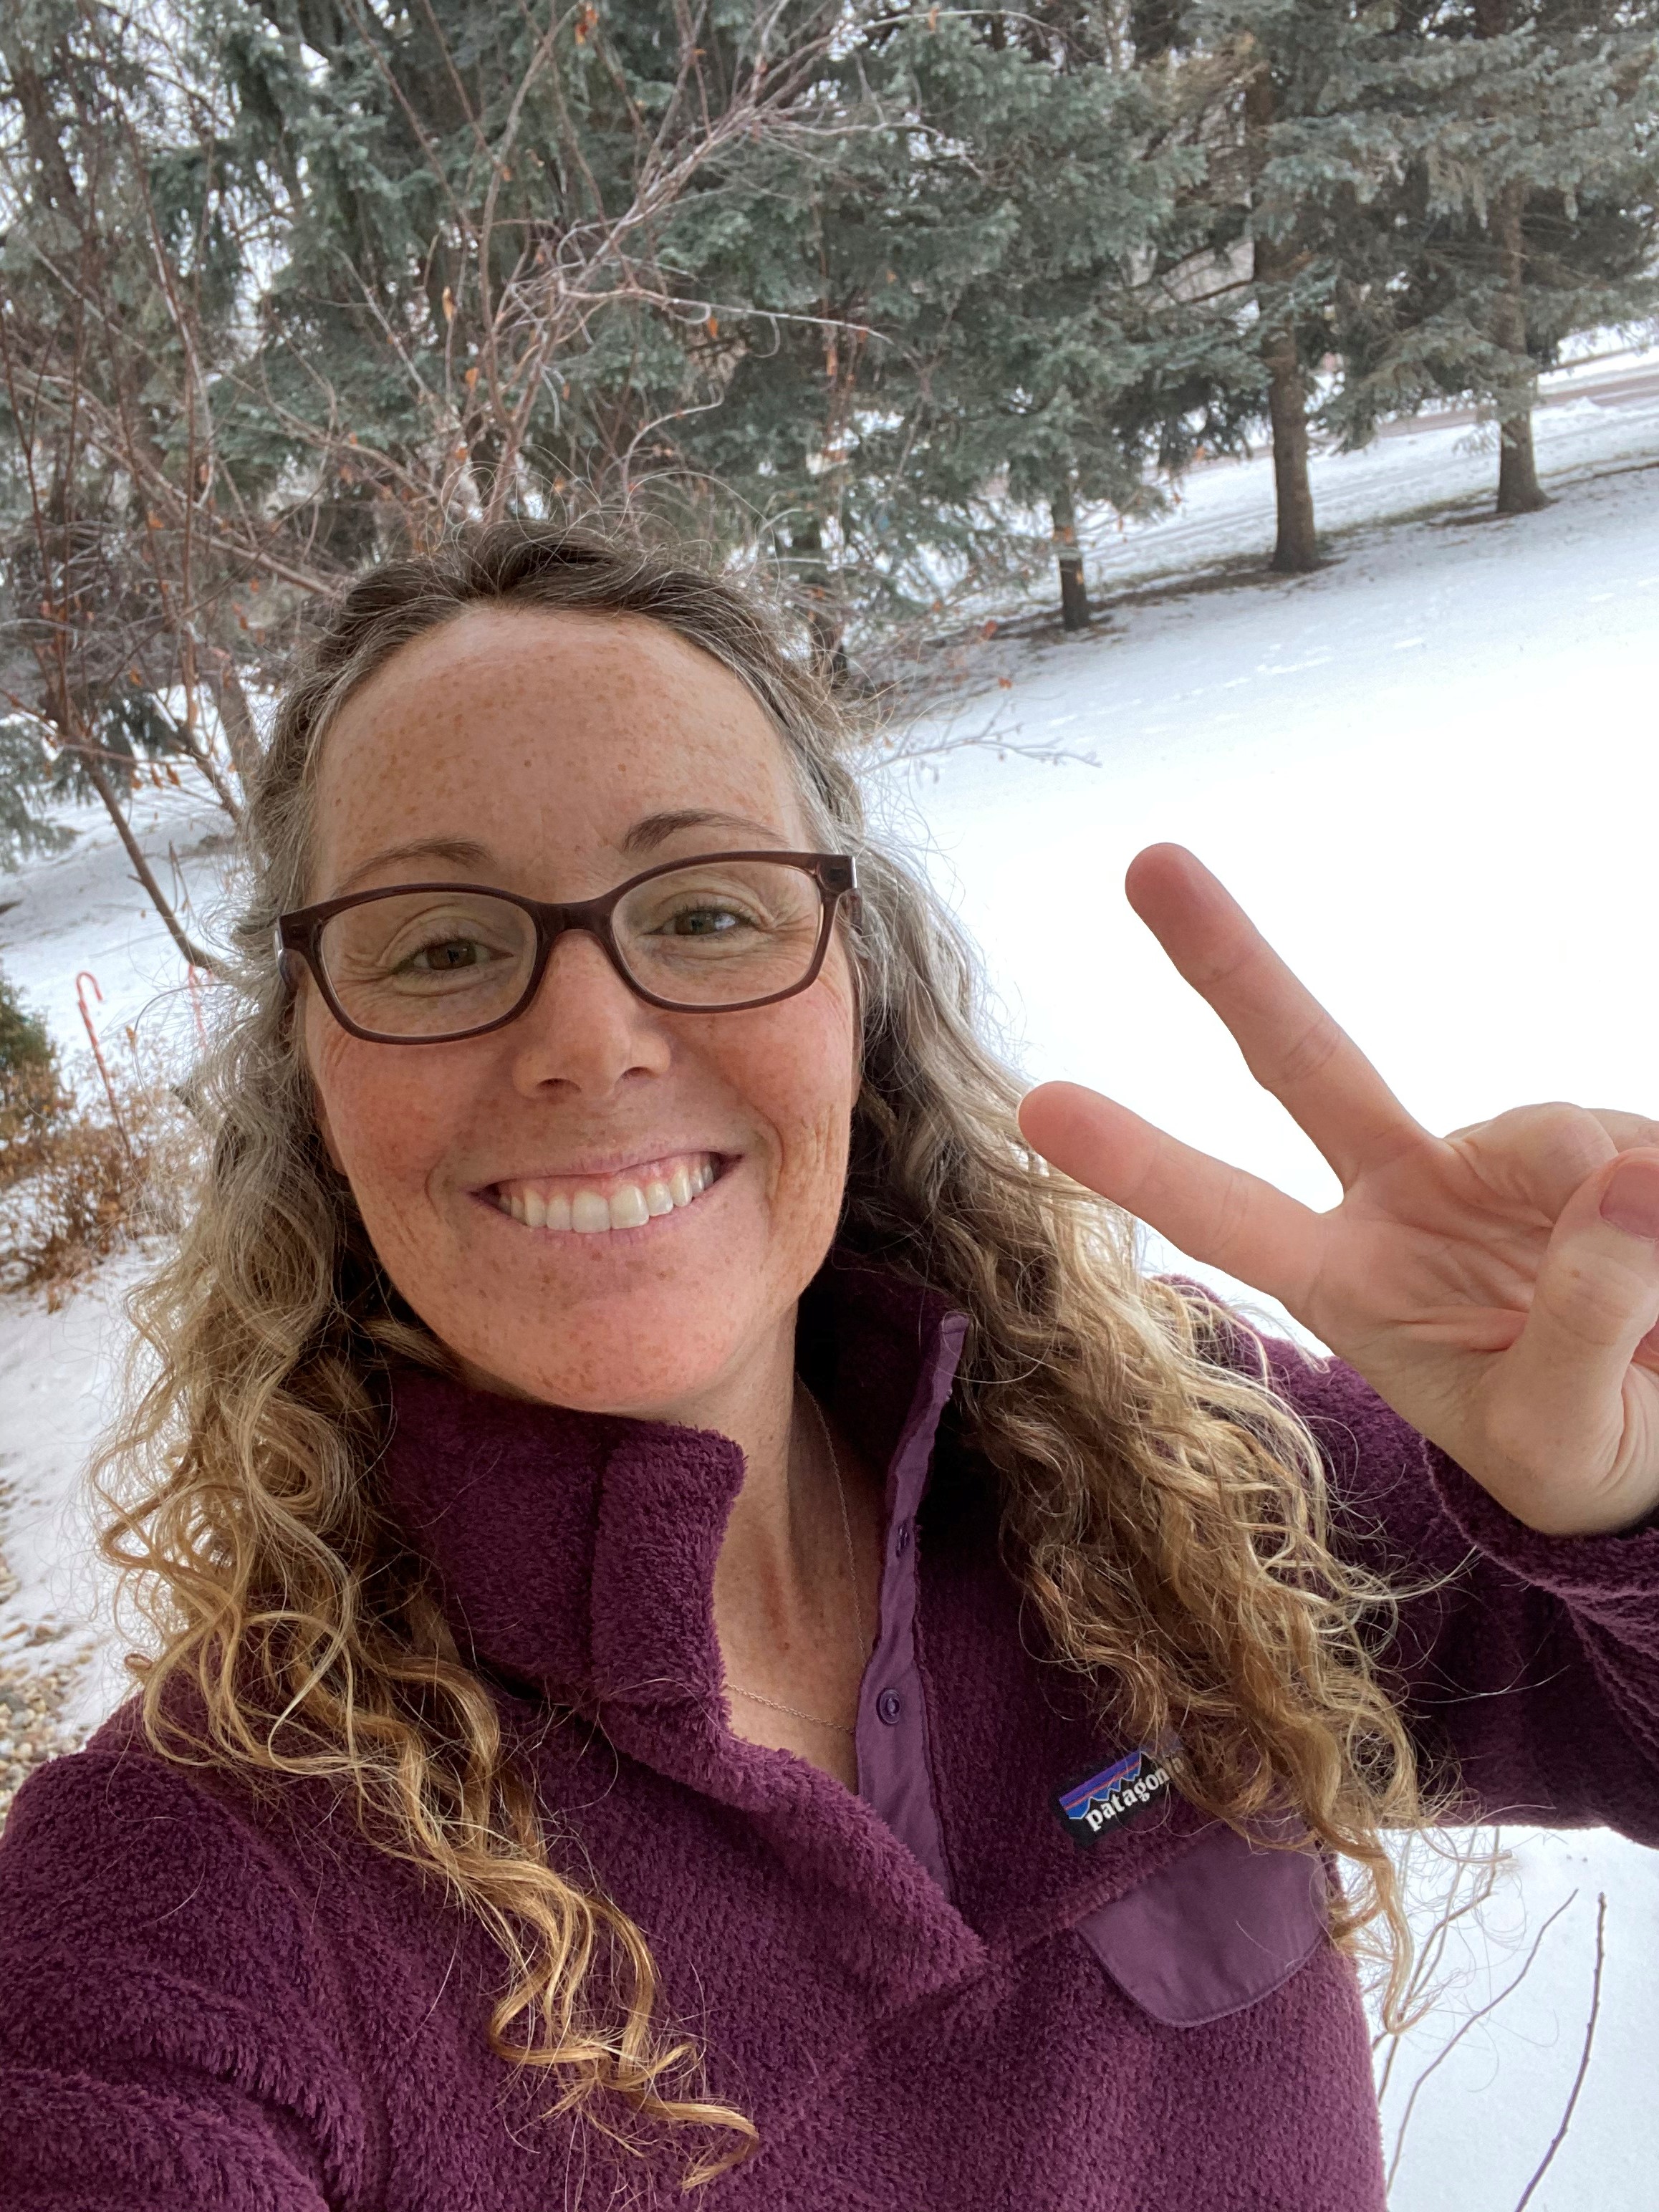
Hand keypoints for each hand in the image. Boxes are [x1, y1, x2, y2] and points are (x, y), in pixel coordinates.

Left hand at [1017, 845, 1658, 1537]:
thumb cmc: (1583, 1452)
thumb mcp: (1561, 1436)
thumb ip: (1579, 1324)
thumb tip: (1619, 1182)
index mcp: (1350, 1285)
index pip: (1227, 1218)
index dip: (1138, 1163)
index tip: (1038, 1106)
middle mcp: (1403, 1199)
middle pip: (1307, 1063)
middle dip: (1229, 964)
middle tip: (1147, 861)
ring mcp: (1496, 1161)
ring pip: (1556, 1141)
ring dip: (1621, 1214)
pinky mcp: (1595, 1140)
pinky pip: (1638, 1150)